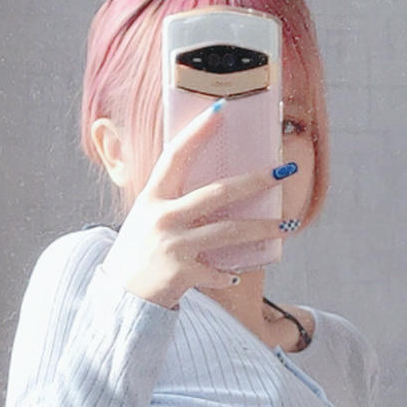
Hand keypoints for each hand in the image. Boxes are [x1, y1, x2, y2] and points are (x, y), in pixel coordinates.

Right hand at [100, 103, 285, 307]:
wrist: (120, 298)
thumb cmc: (138, 253)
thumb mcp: (147, 218)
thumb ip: (172, 201)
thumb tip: (213, 186)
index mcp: (152, 198)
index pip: (176, 156)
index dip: (198, 132)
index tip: (221, 109)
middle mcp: (163, 218)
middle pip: (218, 193)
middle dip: (255, 181)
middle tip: (283, 171)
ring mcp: (174, 246)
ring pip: (229, 232)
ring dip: (262, 228)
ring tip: (286, 226)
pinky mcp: (182, 273)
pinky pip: (217, 272)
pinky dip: (228, 273)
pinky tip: (237, 274)